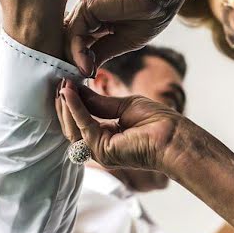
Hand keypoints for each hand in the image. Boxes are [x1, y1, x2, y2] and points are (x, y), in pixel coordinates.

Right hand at [55, 80, 184, 171]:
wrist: (173, 136)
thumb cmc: (157, 122)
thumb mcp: (124, 105)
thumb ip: (99, 102)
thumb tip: (76, 90)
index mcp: (107, 137)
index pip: (81, 121)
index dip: (73, 102)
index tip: (66, 82)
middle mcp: (100, 147)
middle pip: (72, 126)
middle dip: (65, 103)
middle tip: (59, 81)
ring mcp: (100, 151)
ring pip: (73, 128)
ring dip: (67, 105)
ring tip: (63, 84)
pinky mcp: (102, 150)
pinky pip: (83, 126)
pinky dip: (75, 108)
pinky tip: (71, 92)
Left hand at [65, 0, 182, 76]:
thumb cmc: (150, 15)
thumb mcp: (123, 42)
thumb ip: (102, 53)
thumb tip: (87, 71)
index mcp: (96, 20)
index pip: (79, 45)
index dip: (79, 64)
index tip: (85, 81)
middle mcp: (86, 13)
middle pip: (70, 43)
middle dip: (72, 64)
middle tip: (78, 84)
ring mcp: (84, 9)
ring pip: (69, 40)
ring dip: (74, 62)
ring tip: (83, 78)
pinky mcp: (85, 7)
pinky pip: (75, 34)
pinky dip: (78, 53)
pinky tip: (87, 68)